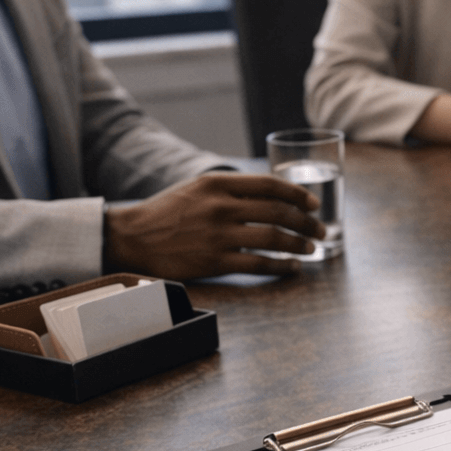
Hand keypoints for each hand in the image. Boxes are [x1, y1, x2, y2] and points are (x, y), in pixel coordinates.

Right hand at [103, 173, 324, 278]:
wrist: (130, 238)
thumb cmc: (166, 212)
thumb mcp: (197, 188)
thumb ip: (231, 189)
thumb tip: (272, 195)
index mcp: (217, 183)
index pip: (270, 185)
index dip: (298, 195)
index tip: (314, 204)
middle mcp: (220, 206)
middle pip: (278, 212)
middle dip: (306, 222)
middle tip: (319, 230)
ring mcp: (218, 235)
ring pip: (273, 238)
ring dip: (298, 244)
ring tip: (310, 248)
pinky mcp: (214, 262)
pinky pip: (259, 264)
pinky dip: (281, 266)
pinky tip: (293, 267)